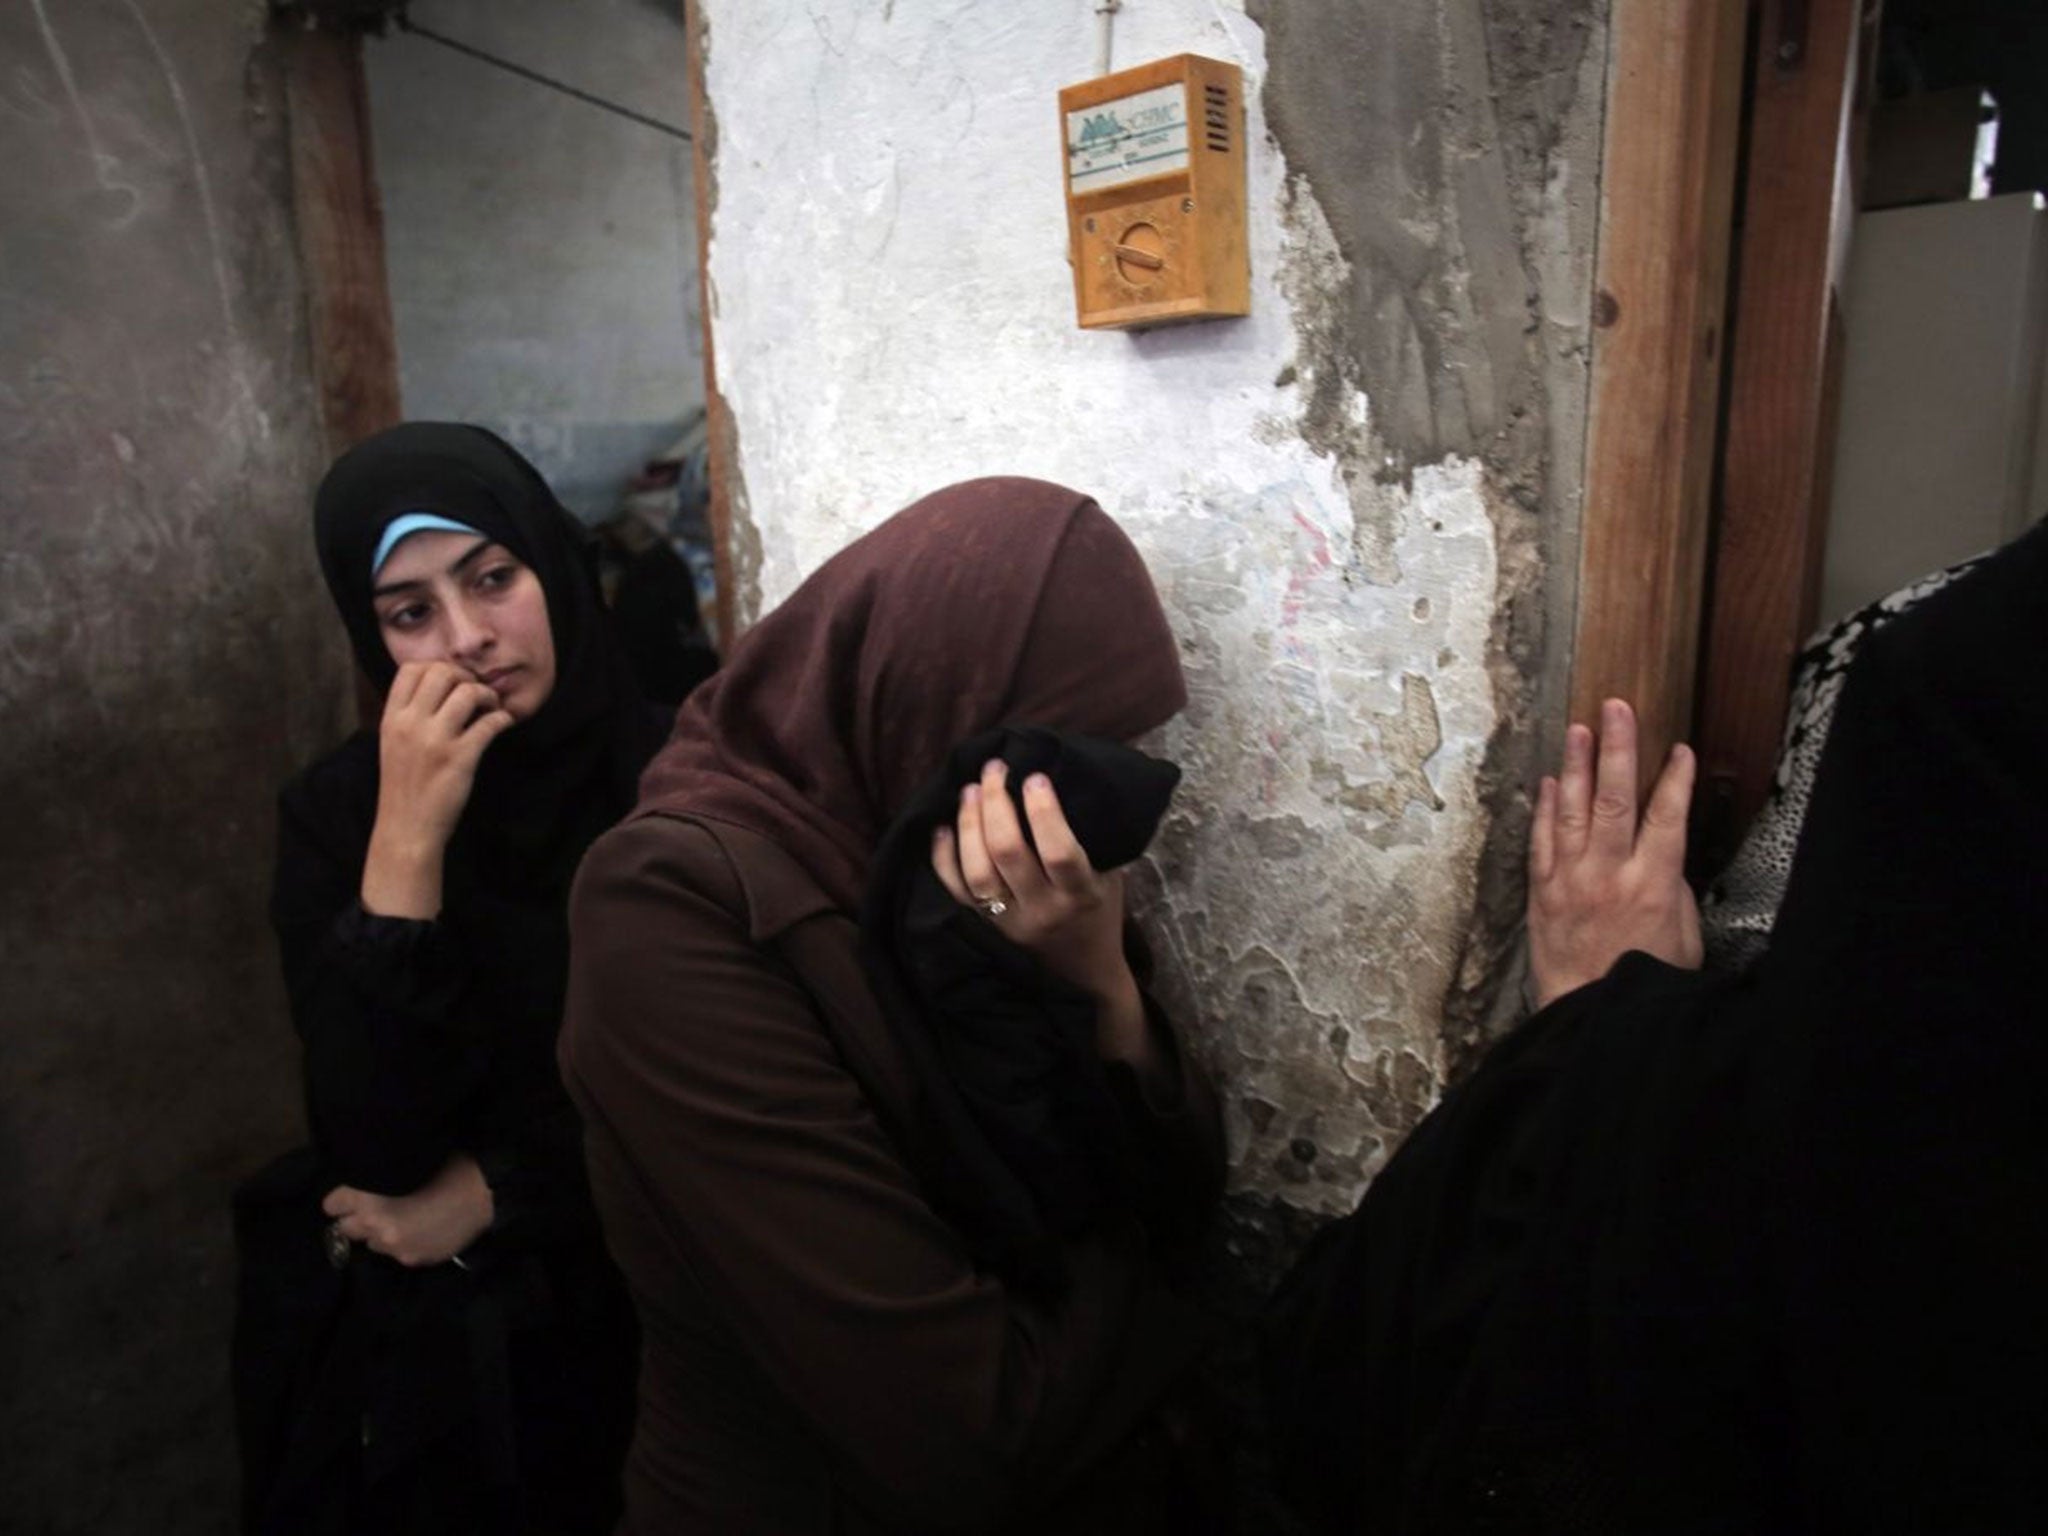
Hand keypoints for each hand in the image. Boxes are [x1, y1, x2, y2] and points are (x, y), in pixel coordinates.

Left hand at [323, 1152, 494, 1268]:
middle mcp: (375, 1226)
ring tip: (400, 1219)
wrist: (486, 1192)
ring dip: (379, 1232)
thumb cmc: (449, 1166)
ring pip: (372, 1243)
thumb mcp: (408, 1162)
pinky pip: (396, 1253)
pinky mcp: (414, 1259)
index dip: (343, 1197)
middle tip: (375, 1207)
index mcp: (368, 1198)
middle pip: (345, 1228)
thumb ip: (381, 1175)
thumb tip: (368, 1179)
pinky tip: (420, 1229)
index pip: (332, 1205)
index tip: (353, 1193)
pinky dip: (402, 1243)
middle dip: (357, 1218)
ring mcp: (394, 1247)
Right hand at [362, 661, 513, 916]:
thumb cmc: (403, 787)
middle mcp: (410, 724)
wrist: (406, 828)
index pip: (411, 669)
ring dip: (486, 695)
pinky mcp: (460, 758)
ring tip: (490, 707)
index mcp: (391, 718)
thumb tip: (437, 687)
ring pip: (468, 692)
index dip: (436, 667)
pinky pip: (489, 723)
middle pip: (442, 673)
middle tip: (476, 692)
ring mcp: (435, 740)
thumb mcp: (392, 744)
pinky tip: (502, 724)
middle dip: (465, 677)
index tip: (452, 681)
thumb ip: (408, 716)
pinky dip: (502, 718)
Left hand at [932, 761, 1134, 1001]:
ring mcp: (1008, 921)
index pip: (1059, 852)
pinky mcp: (985, 927)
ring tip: (970, 790)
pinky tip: (942, 827)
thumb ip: (1091, 840)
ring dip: (969, 825)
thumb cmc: (1099, 913)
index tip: (1035, 777)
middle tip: (995, 769)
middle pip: (1009, 853)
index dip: (1044, 812)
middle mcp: (1041, 909)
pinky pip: (956, 891)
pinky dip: (944, 858)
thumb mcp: (1110, 876)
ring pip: (977, 872)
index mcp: (1080, 896)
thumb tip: (1065, 782)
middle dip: (998, 804)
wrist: (1083, 971)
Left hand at [1527, 698, 1702, 1007]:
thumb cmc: (1643, 980)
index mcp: (1652, 885)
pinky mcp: (1543, 892)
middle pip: (1615, 799)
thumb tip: (1662, 855)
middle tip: (1615, 708)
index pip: (1667, 818)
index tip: (1679, 749)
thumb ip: (1671, 887)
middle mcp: (1609, 874)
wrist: (1590, 1015)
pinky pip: (1543, 840)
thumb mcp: (1681, 935)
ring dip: (1577, 766)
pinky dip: (1546, 808)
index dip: (1674, 780)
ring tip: (1579, 729)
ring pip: (1573, 811)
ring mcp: (1571, 880)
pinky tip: (1549, 782)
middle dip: (1617, 748)